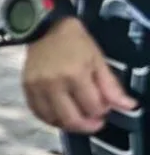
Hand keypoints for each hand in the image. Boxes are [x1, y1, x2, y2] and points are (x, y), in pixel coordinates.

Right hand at [23, 16, 138, 132]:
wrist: (44, 28)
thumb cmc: (75, 42)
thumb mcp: (98, 60)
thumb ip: (111, 86)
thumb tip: (129, 106)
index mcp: (74, 75)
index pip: (93, 107)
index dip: (102, 111)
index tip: (104, 105)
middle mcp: (53, 84)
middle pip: (72, 119)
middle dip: (87, 125)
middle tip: (95, 122)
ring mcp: (37, 87)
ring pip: (54, 120)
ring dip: (69, 124)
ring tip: (78, 117)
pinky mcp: (26, 88)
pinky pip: (38, 113)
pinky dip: (51, 119)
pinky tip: (60, 115)